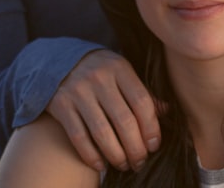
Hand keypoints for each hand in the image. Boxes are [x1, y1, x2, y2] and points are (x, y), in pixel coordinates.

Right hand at [45, 49, 159, 172]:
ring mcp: (78, 91)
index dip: (151, 128)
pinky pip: (79, 137)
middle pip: (124, 121)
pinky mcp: (60, 104)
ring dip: (116, 155)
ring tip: (124, 164)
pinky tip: (101, 165)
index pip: (142, 102)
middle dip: (135, 148)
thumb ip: (141, 91)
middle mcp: (98, 78)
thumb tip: (166, 112)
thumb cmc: (98, 70)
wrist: (57, 60)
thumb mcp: (121, 72)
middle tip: (139, 161)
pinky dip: (91, 156)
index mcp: (119, 68)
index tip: (154, 145)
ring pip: (102, 132)